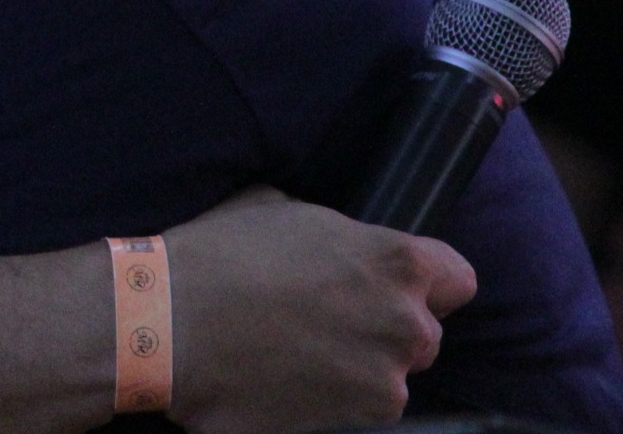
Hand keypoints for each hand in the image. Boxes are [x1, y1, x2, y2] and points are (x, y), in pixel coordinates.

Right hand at [162, 188, 473, 433]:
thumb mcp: (282, 210)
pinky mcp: (350, 429)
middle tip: (324, 321)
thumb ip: (336, 235)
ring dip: (353, 371)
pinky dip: (324, 404)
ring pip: (386, 380)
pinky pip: (352, 415)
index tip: (389, 287)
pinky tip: (279, 381)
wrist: (164, 323)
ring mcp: (381, 386)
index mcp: (397, 262)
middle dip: (383, 330)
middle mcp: (405, 326)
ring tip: (292, 354)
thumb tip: (341, 247)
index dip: (426, 284)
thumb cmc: (218, 254)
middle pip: (423, 336)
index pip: (458, 279)